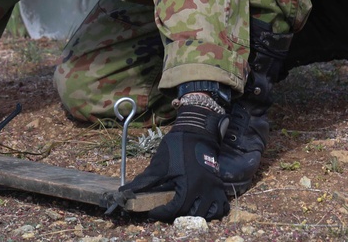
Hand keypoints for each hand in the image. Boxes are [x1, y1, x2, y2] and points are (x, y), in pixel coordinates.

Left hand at [120, 104, 229, 221]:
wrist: (196, 131)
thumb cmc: (177, 147)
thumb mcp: (159, 165)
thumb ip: (144, 181)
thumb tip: (125, 191)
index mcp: (188, 186)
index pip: (175, 210)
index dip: (162, 214)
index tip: (152, 212)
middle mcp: (204, 190)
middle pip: (192, 214)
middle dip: (178, 216)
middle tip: (167, 211)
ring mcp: (214, 188)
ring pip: (209, 214)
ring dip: (197, 216)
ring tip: (184, 211)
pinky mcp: (219, 185)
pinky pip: (222, 206)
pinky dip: (214, 211)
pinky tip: (202, 208)